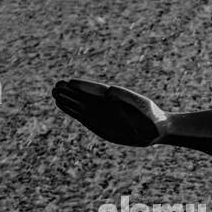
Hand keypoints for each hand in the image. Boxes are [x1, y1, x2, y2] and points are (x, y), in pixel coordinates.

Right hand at [52, 79, 167, 146]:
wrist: (157, 128)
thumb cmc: (152, 117)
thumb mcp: (142, 108)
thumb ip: (127, 99)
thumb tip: (109, 92)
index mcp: (116, 97)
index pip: (96, 91)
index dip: (84, 87)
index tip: (70, 82)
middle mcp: (105, 104)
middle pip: (85, 96)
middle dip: (71, 91)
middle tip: (56, 86)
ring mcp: (101, 113)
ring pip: (80, 104)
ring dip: (67, 100)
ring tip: (54, 93)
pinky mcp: (98, 123)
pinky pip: (81, 115)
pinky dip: (71, 110)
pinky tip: (61, 104)